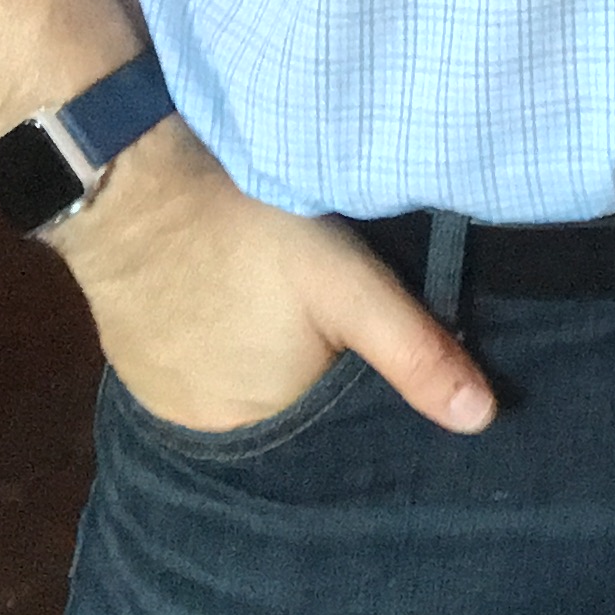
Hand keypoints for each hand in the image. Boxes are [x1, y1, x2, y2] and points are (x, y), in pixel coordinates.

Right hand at [54, 123, 493, 437]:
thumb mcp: (348, 285)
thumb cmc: (249, 232)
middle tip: (346, 336)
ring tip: (297, 321)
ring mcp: (156, 395)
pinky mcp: (134, 355)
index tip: (385, 370)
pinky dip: (226, 344)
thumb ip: (415, 352)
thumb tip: (481, 421)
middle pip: (283, 415)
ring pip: (240, 388)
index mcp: (252, 437)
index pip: (327, 438)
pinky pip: (197, 364)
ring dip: (269, 363)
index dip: (361, 405)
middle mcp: (197, 434)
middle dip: (319, 386)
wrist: (132, 176)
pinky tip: (245, 308)